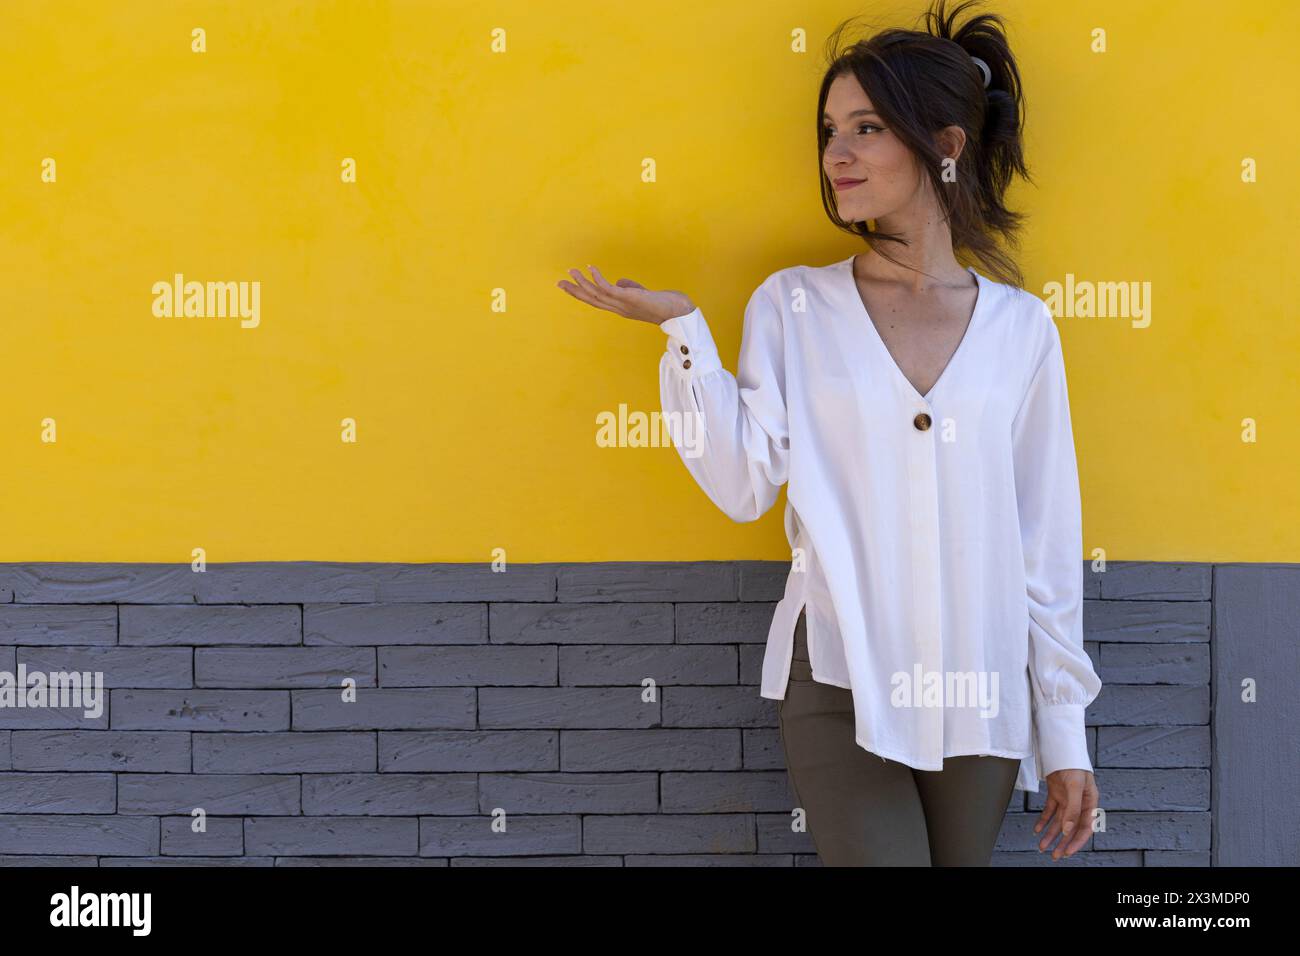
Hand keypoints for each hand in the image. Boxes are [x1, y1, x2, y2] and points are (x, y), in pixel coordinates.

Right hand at [556, 264, 695, 325]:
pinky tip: (591, 268)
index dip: (582, 294)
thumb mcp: (641, 294)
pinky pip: (609, 289)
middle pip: (592, 300)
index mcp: (620, 308)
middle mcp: (619, 308)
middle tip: (559, 282)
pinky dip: (598, 278)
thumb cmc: (662, 303)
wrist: (678, 311)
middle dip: (575, 291)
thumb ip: (629, 288)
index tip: (568, 286)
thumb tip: (619, 282)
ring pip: (597, 294)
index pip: (597, 301)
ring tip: (572, 271)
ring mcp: (623, 304)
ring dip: (583, 283)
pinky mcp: (629, 298)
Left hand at [1034, 768, 1098, 859]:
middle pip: (1071, 828)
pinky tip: (1037, 830)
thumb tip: (1068, 830)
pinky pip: (1050, 811)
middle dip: (1062, 842)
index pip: (1085, 828)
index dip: (1076, 842)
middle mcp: (1079, 803)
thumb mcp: (1075, 787)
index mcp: (1089, 803)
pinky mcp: (1056, 794)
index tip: (1067, 852)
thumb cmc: (1074, 764)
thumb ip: (1073, 809)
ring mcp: (1067, 799)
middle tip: (1055, 855)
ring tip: (1042, 847)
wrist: (1061, 747)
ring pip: (1059, 822)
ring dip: (1051, 834)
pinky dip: (1043, 821)